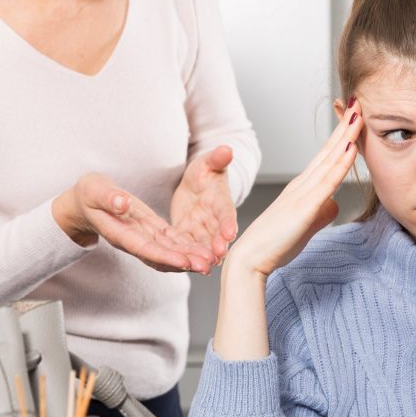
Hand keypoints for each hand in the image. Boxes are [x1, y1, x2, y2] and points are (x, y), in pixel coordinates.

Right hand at [53, 174, 215, 273]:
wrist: (86, 201)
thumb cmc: (88, 194)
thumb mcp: (94, 189)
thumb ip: (108, 197)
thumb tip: (123, 203)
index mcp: (120, 233)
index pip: (145, 249)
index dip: (165, 257)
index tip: (184, 261)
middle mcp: (134, 240)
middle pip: (162, 256)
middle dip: (184, 262)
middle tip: (207, 265)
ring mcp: (144, 237)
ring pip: (170, 251)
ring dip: (189, 257)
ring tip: (211, 260)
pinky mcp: (152, 230)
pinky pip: (172, 242)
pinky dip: (187, 246)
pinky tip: (204, 248)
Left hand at [171, 145, 238, 263]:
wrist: (195, 184)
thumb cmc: (205, 171)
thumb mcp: (207, 162)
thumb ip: (216, 158)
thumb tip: (227, 149)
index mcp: (221, 199)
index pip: (226, 212)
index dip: (228, 222)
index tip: (230, 233)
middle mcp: (214, 218)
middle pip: (216, 234)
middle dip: (217, 246)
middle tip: (216, 257)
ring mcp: (202, 228)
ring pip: (203, 245)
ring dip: (203, 256)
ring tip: (203, 267)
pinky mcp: (188, 233)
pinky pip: (186, 246)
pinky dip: (187, 255)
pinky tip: (185, 265)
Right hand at [226, 106, 363, 278]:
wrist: (251, 258)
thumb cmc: (274, 244)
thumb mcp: (306, 225)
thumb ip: (321, 212)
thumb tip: (335, 203)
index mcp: (302, 188)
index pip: (326, 157)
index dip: (341, 137)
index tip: (353, 119)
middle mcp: (302, 184)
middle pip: (329, 150)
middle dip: (345, 127)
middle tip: (359, 103)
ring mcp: (303, 193)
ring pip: (330, 159)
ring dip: (346, 136)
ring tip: (359, 114)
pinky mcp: (305, 206)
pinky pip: (328, 180)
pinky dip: (341, 162)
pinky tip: (351, 147)